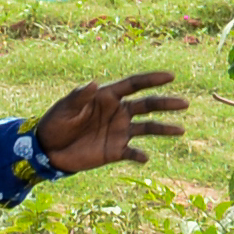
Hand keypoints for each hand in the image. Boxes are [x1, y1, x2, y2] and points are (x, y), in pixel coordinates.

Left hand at [34, 71, 191, 174]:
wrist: (48, 150)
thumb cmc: (55, 123)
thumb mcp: (65, 108)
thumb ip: (80, 96)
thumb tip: (95, 83)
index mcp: (108, 97)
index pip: (134, 85)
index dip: (152, 79)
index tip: (170, 76)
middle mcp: (118, 112)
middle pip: (147, 105)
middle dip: (166, 104)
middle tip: (184, 103)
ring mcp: (119, 131)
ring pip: (148, 128)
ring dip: (164, 129)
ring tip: (181, 130)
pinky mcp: (115, 151)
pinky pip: (133, 152)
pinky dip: (139, 155)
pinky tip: (144, 157)